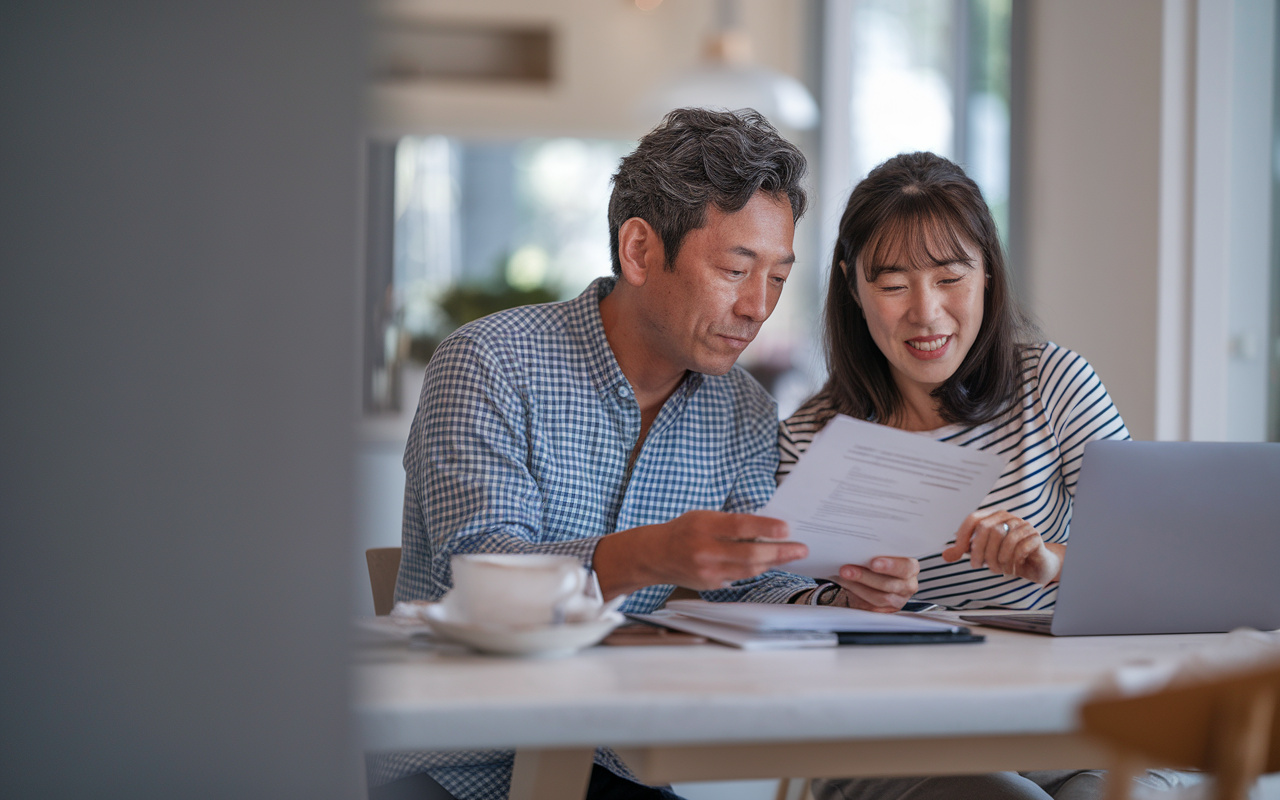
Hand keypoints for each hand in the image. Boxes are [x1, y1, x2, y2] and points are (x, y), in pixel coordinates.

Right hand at [592, 510, 807, 597]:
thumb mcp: (705, 517)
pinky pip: (740, 577)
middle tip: (801, 548)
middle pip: (749, 554)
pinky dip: (758, 569)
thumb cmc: (684, 531)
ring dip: (774, 562)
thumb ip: (732, 523)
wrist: (655, 555)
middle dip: (779, 552)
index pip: (740, 527)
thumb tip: (767, 528)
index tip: (787, 528)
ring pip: (749, 569)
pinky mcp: (710, 584)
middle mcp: (705, 550)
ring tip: (792, 555)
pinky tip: (771, 563)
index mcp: (704, 526)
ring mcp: (708, 571)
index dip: (765, 528)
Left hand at [824, 556, 918, 612]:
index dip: (890, 565)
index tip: (873, 562)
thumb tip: (855, 545)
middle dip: (865, 576)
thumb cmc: (878, 561)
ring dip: (857, 586)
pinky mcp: (885, 611)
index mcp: (911, 567)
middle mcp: (908, 585)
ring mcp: (898, 600)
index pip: (906, 567)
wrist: (873, 579)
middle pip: (889, 584)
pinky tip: (846, 586)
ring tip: (843, 577)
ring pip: (879, 598)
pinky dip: (856, 596)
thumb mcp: (879, 553)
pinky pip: (871, 607)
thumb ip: (874, 549)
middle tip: (846, 570)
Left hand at [942, 510, 1062, 584]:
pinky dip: (1012, 560)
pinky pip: (1020, 547)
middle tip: (977, 566)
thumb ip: (965, 552)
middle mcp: (1007, 517)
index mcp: (992, 517)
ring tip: (996, 569)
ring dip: (996, 558)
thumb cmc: (1006, 556)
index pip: (973, 519)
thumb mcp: (982, 554)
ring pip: (1003, 538)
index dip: (963, 535)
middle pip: (987, 529)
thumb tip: (946, 555)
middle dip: (979, 551)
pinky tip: (1011, 568)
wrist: (1036, 564)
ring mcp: (1023, 525)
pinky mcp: (1035, 536)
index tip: (959, 552)